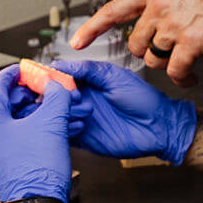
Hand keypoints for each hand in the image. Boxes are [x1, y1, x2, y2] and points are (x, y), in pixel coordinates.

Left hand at [0, 65, 72, 202]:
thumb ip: (56, 96)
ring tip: (55, 120)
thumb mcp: (52, 124)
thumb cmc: (36, 175)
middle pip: (5, 108)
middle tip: (48, 95)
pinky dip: (27, 140)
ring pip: (9, 131)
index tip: (26, 70)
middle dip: (31, 100)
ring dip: (33, 121)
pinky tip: (46, 141)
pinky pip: (9, 150)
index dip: (16, 74)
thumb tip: (57, 87)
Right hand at [61, 58, 197, 164]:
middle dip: (50, 96)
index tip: (43, 76)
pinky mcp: (84, 138)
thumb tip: (62, 64)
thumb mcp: (114, 77)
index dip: (49, 77)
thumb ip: (88, 69)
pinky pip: (64, 134)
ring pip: (55, 116)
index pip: (59, 78)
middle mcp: (82, 100)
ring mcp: (82, 119)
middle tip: (57, 95)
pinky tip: (76, 124)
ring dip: (58, 112)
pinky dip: (63, 130)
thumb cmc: (143, 100)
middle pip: (52, 98)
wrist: (158, 127)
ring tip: (74, 109)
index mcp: (88, 83)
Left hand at [69, 0, 202, 85]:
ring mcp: (174, 25)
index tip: (77, 42)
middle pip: (135, 43)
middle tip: (168, 52)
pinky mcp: (191, 43)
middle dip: (149, 53)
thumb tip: (145, 21)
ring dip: (169, 65)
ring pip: (154, 59)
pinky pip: (174, 71)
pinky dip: (183, 77)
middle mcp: (159, 6)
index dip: (92, 28)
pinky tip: (191, 75)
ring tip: (186, 62)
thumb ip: (158, 4)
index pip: (113, 10)